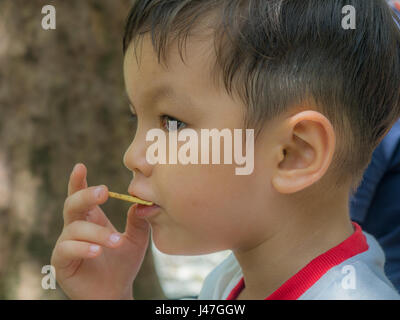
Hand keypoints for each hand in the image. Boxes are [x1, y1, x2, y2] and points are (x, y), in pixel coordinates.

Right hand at [51, 163, 150, 298]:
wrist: (115, 292)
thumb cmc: (123, 264)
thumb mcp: (136, 241)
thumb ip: (139, 222)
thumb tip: (142, 202)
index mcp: (92, 219)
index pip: (81, 196)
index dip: (78, 181)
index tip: (80, 166)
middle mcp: (75, 228)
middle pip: (73, 204)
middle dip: (86, 195)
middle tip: (104, 192)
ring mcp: (66, 245)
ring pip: (75, 229)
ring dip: (97, 233)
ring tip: (116, 241)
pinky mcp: (61, 263)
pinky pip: (66, 250)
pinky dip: (83, 248)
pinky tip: (97, 251)